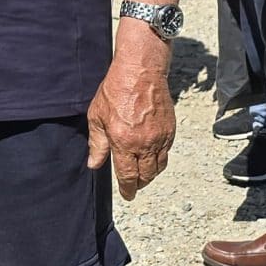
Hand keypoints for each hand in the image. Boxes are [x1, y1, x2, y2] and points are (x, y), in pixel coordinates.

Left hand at [87, 40, 176, 201]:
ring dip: (151, 174)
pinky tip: (152, 156)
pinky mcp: (170, 130)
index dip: (128, 189)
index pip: (128, 176)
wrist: (141, 71)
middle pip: (146, 175)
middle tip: (134, 186)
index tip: (127, 195)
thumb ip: (97, 144)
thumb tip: (94, 164)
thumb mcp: (97, 117)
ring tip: (143, 174)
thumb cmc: (116, 90)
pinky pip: (166, 152)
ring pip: (159, 166)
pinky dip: (159, 159)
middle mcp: (144, 143)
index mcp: (124, 142)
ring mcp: (160, 137)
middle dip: (140, 184)